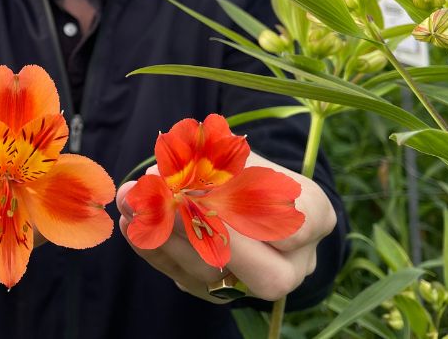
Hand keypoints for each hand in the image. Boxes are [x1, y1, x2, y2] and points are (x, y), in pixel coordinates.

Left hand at [116, 152, 336, 302]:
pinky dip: (154, 246)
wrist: (241, 201)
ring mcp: (252, 284)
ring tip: (134, 200)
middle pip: (263, 271)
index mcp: (314, 221)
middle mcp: (292, 264)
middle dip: (209, 232)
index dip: (253, 208)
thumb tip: (184, 159)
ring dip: (166, 235)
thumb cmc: (248, 171)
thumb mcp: (247, 157)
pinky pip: (182, 275)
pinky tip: (132, 220)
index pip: (297, 225)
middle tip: (165, 197)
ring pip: (214, 274)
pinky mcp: (214, 291)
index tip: (210, 182)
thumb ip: (222, 159)